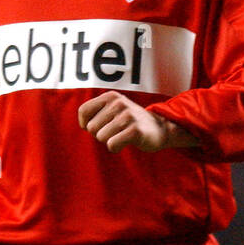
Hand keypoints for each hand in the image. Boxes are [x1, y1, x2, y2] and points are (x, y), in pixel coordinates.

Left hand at [78, 91, 197, 151]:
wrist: (160, 128)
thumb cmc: (130, 122)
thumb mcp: (113, 110)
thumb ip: (95, 112)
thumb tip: (83, 126)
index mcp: (110, 96)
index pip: (84, 111)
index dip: (86, 124)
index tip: (97, 127)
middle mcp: (118, 103)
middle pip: (91, 128)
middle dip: (100, 135)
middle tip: (115, 132)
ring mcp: (127, 115)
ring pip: (101, 137)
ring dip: (109, 141)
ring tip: (122, 136)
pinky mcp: (135, 130)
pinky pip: (112, 145)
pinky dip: (116, 148)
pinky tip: (125, 143)